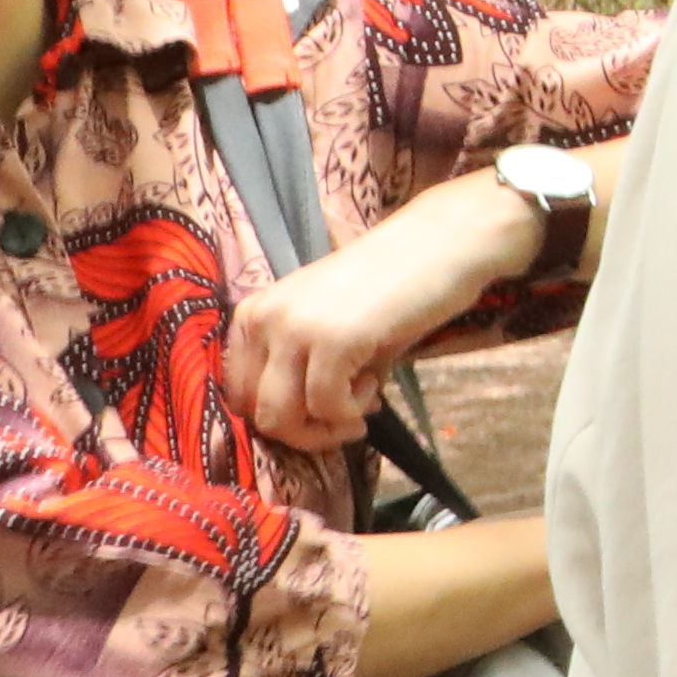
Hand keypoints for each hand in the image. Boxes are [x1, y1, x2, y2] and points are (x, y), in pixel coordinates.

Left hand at [229, 180, 533, 452]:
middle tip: (347, 420)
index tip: (324, 411)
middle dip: (303, 432)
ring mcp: (294, 328)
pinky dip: (351, 412)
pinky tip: (376, 386)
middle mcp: (262, 319)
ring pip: (281, 418)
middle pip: (255, 413)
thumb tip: (305, 426)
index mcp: (253, 314)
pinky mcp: (333, 340)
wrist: (439, 245)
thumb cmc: (389, 287)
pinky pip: (326, 407)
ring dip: (325, 427)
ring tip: (363, 403)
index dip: (281, 417)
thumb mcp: (328, 324)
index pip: (237, 395)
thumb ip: (302, 368)